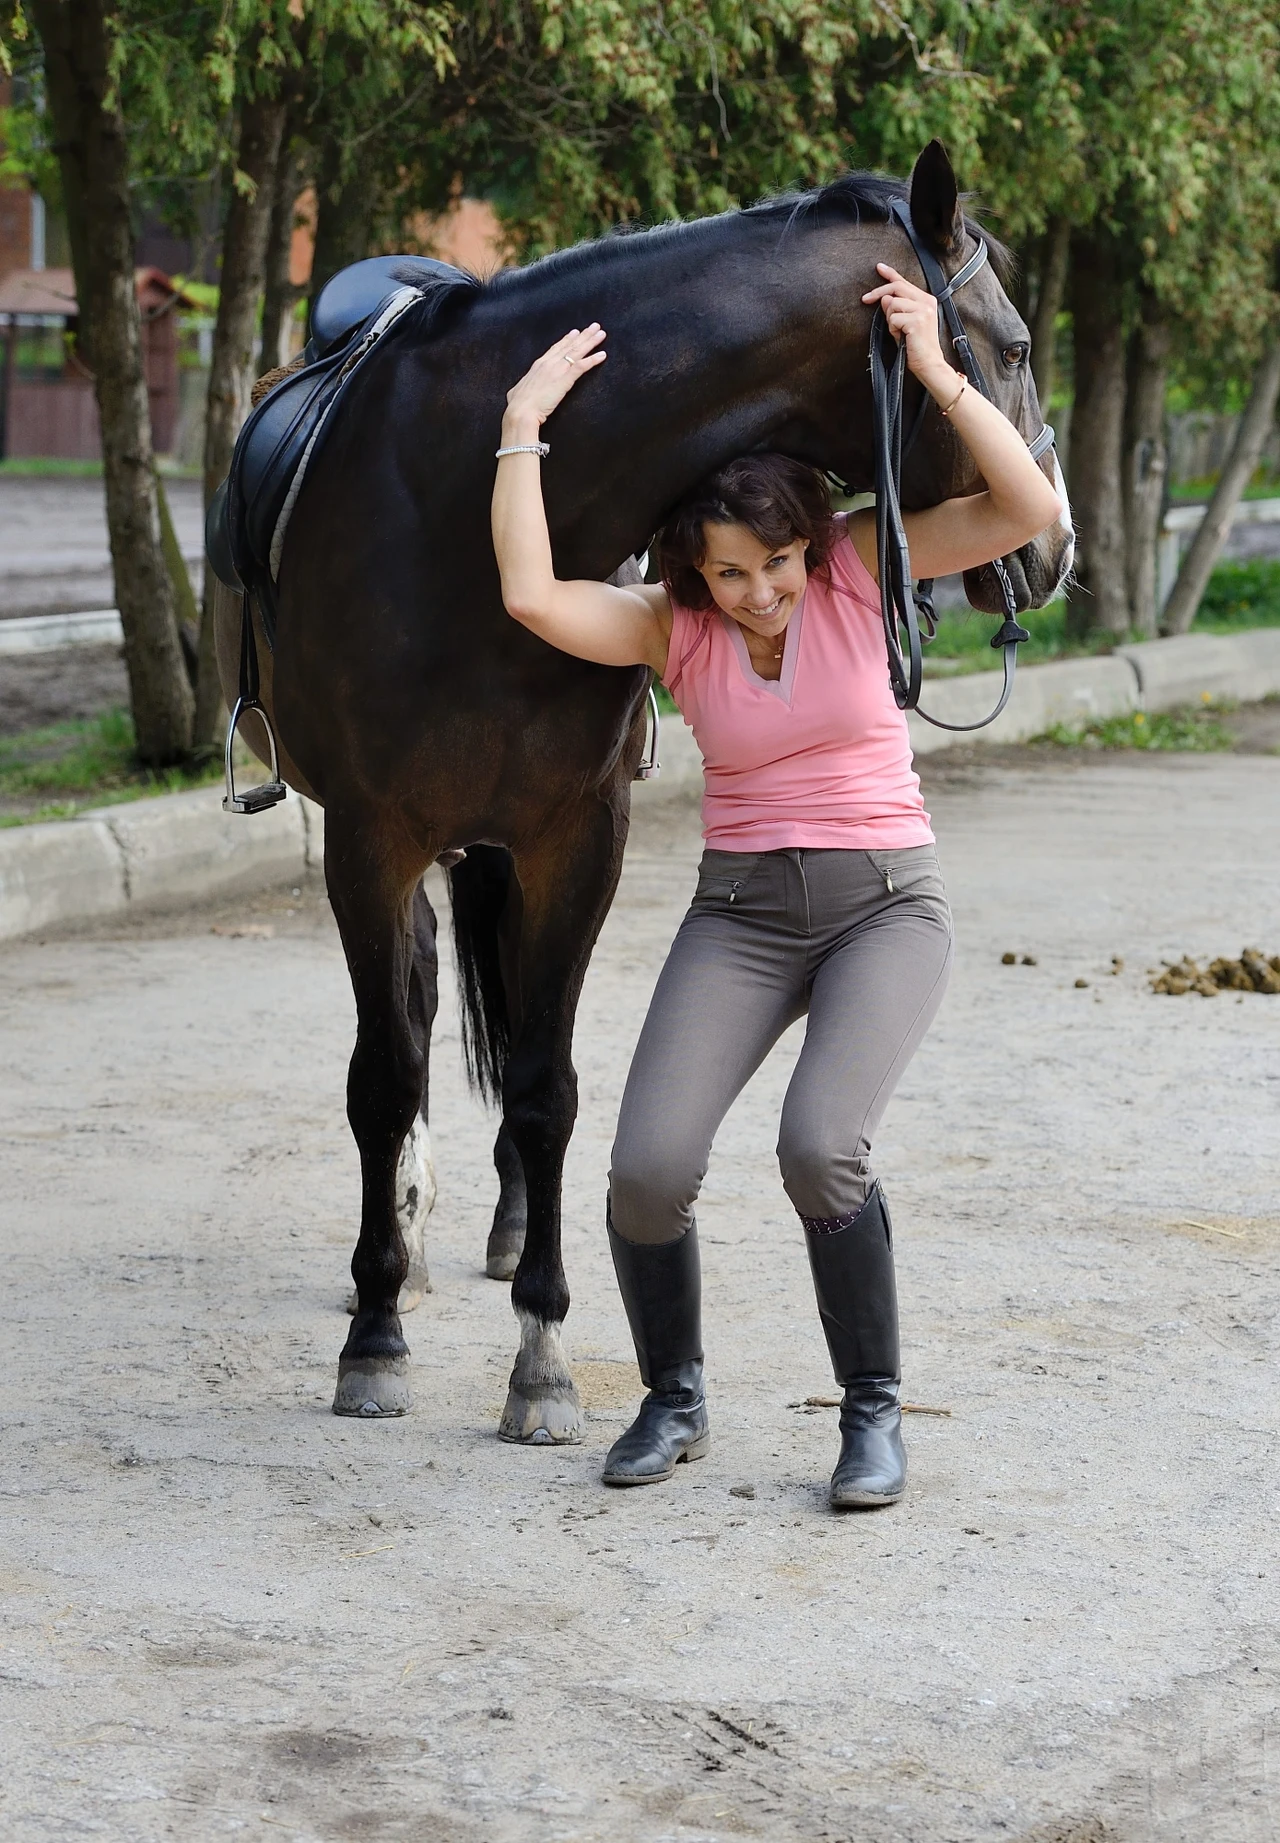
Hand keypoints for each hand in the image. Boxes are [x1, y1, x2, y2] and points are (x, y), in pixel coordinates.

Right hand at [503, 323, 606, 436]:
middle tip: (594, 326)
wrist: (520, 411)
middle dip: (583, 335)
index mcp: (538, 365)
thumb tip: (517, 392)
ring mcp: (557, 370)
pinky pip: (581, 366)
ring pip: (577, 351)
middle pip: (569, 346)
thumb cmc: (517, 404)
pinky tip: (602, 355)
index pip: (555, 348)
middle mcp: (549, 363)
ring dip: (591, 342)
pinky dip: (593, 360)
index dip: (567, 339)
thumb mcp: (517, 391)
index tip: (575, 332)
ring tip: (601, 334)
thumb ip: (522, 388)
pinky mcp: (565, 379)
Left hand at [862, 264, 954, 395]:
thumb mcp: (904, 324)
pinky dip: (892, 329)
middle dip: (878, 293)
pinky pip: (893, 318)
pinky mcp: (917, 320)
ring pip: (893, 304)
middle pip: (896, 287)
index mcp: (926, 300)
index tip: (879, 267)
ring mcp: (923, 310)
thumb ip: (896, 309)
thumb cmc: (916, 347)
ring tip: (898, 331)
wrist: (929, 364)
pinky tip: (901, 337)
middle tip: (865, 299)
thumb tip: (884, 298)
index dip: (890, 274)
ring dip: (889, 319)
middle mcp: (926, 301)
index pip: (904, 282)